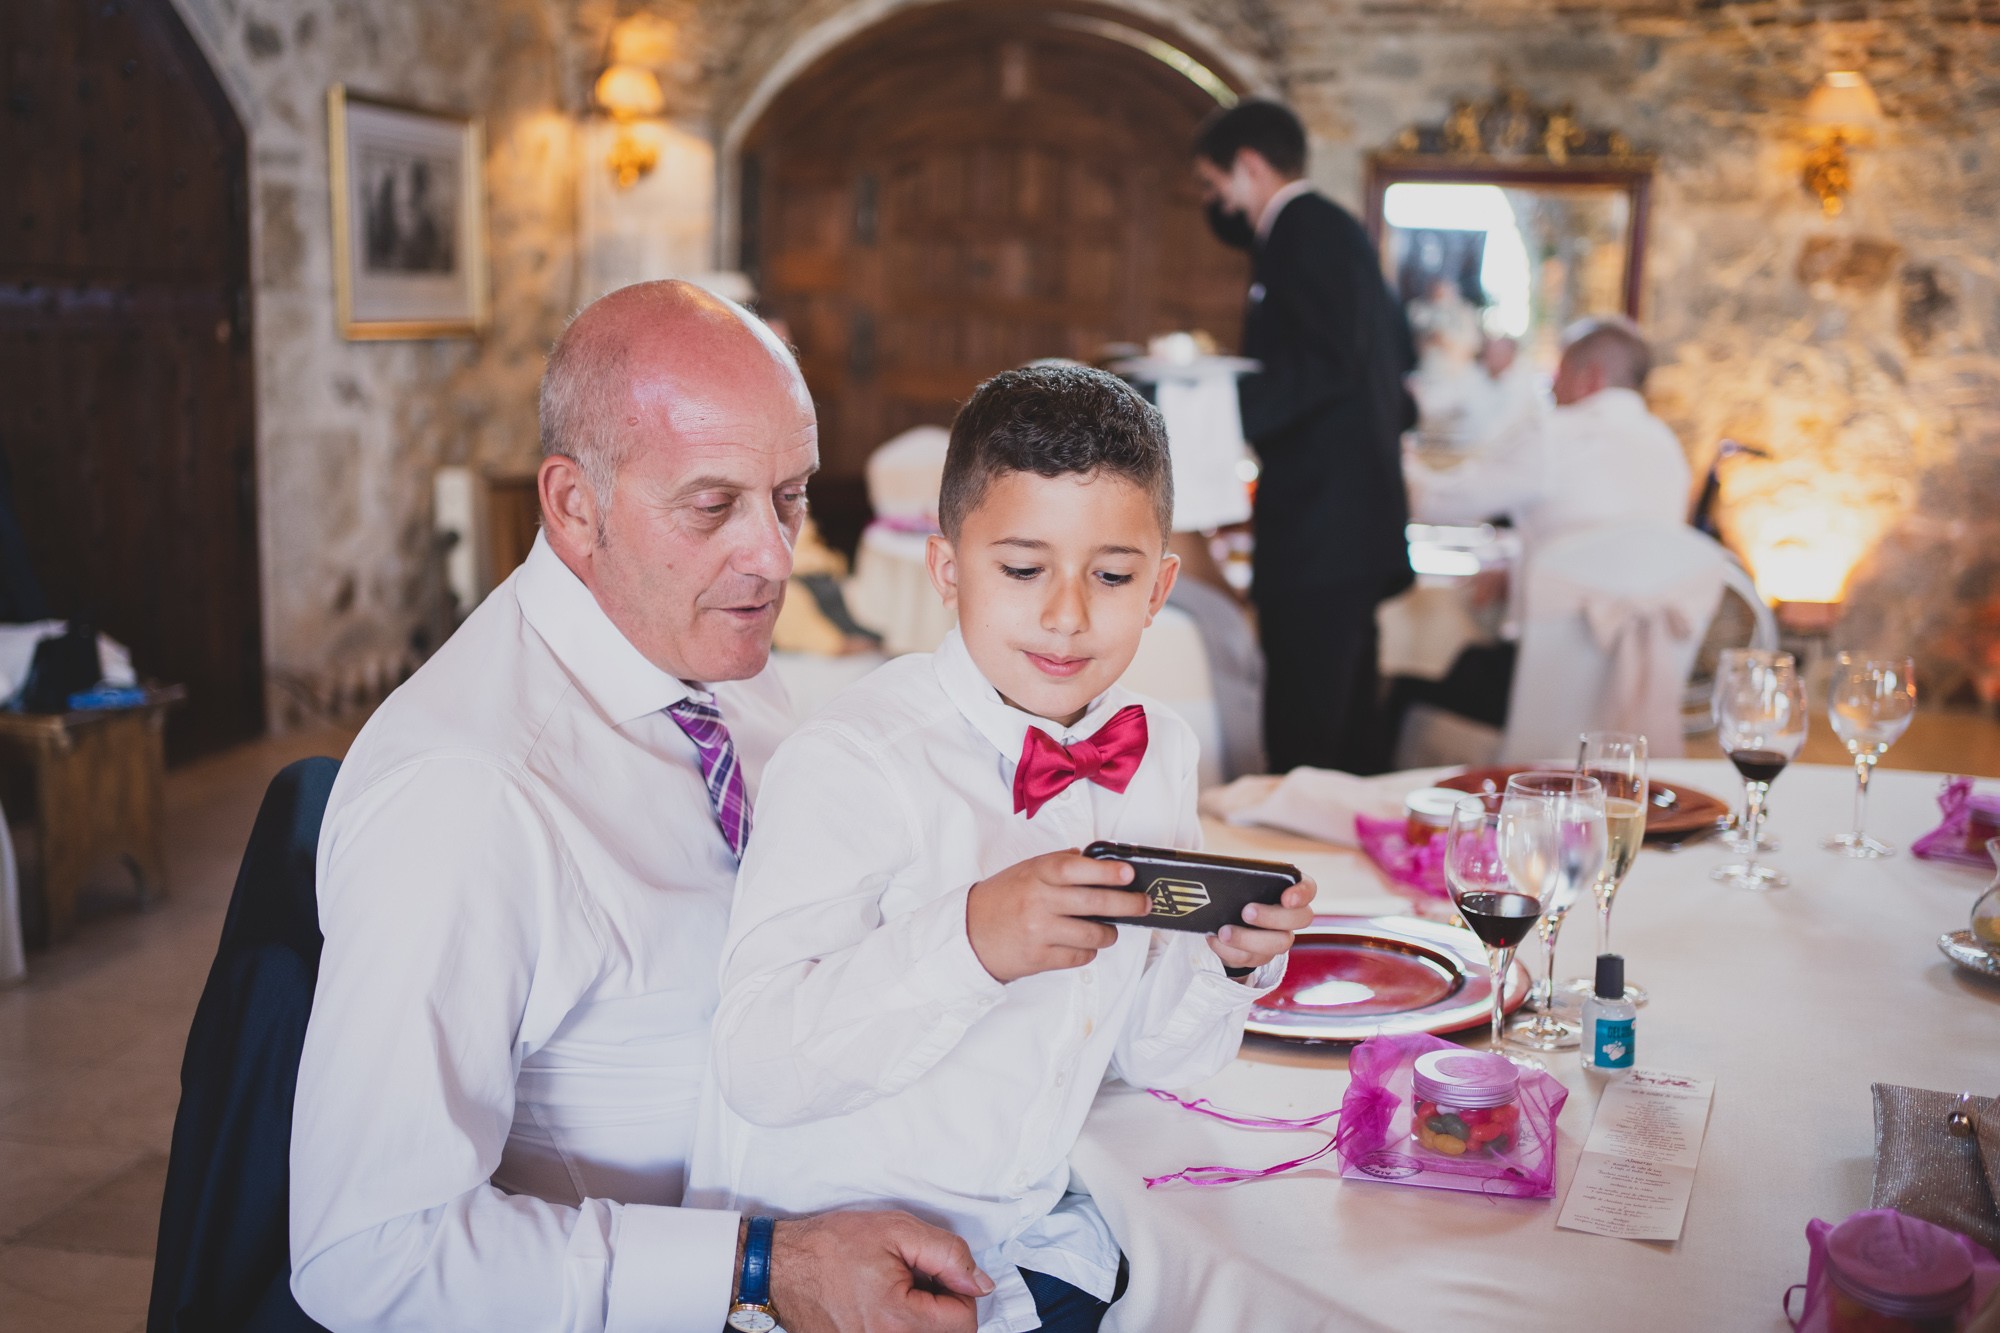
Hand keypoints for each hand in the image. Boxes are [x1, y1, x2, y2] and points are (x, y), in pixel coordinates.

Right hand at [767, 1209, 990, 1332]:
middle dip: (941, 1303)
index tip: (938, 1272)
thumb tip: (980, 1283)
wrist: (780, 1265)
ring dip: (922, 1314)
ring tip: (897, 1287)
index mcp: (898, 1321)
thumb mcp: (897, 1231)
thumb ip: (948, 1255)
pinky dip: (901, 1323)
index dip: (961, 1291)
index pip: (964, 1323)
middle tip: (916, 1276)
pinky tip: (883, 1301)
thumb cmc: (831, 1246)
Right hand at [965, 850, 1149, 983]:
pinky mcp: (1039, 958)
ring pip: (1092, 934)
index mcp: (1035, 874)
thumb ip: (1057, 863)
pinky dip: (1088, 951)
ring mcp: (1039, 931)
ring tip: (1110, 930)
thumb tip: (1093, 860)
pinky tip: (1084, 944)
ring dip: (1109, 933)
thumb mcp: (1024, 871)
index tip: (1128, 873)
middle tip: (1143, 905)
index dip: (1106, 871)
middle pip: (1093, 902)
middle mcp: (1037, 901)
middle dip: (1127, 904)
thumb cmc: (1000, 899)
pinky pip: (1079, 955)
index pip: (1075, 869)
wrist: (968, 935)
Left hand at [1209, 873, 1316, 976]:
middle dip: (1272, 917)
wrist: (1223, 919)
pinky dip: (1230, 951)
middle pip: (1300, 919)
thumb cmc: (1235, 892)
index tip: (1287, 898)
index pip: (1308, 888)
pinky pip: (1252, 959)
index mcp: (1289, 889)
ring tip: (1224, 932)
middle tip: (1246, 912)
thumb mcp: (1238, 879)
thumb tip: (1220, 874)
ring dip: (1248, 939)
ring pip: (1278, 944)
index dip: (1302, 893)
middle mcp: (1290, 916)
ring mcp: (1279, 938)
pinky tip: (1215, 940)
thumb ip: (1239, 875)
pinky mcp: (1261, 956)